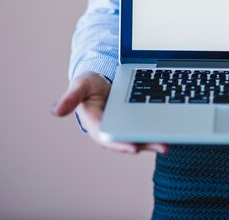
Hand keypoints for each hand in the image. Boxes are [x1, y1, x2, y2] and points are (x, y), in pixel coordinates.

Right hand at [52, 71, 168, 154]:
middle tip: (163, 146)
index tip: (133, 147)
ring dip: (155, 142)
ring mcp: (125, 128)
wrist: (101, 80)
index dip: (121, 143)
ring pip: (141, 138)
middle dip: (145, 145)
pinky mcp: (136, 123)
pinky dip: (159, 131)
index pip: (109, 138)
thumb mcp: (80, 86)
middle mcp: (112, 131)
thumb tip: (56, 111)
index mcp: (97, 125)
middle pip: (129, 140)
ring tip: (170, 144)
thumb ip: (71, 97)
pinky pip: (147, 129)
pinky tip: (172, 132)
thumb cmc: (89, 85)